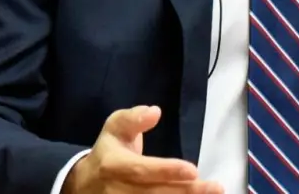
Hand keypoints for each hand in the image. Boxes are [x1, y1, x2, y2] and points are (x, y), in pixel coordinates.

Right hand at [62, 105, 221, 193]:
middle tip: (215, 187)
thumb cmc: (108, 151)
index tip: (193, 170)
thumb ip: (133, 118)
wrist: (83, 184)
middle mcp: (117, 190)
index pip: (142, 170)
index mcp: (113, 165)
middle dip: (186, 192)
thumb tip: (154, 112)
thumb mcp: (114, 127)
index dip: (167, 171)